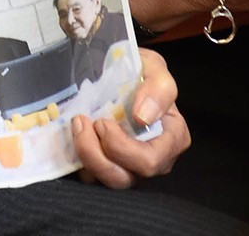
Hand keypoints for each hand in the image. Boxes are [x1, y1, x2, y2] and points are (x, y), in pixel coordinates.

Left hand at [70, 48, 190, 186]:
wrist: (121, 74)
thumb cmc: (142, 74)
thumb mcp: (154, 68)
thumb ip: (159, 88)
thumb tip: (144, 117)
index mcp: (173, 140)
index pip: (149, 161)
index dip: (121, 147)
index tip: (101, 121)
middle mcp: (155, 162)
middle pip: (123, 178)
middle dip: (95, 153)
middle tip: (80, 121)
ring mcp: (131, 168)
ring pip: (105, 180)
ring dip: (84, 154)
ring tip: (77, 125)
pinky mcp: (109, 169)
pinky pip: (91, 176)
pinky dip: (78, 159)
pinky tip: (75, 134)